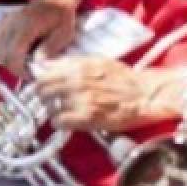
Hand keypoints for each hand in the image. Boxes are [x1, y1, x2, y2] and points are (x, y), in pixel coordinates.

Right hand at [0, 0, 85, 77]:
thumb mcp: (65, 33)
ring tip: (23, 64)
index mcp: (27, 25)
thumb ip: (51, 47)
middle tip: (28, 72)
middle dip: (13, 68)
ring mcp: (5, 22)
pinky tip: (16, 54)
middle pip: (1, 54)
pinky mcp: (3, 22)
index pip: (13, 54)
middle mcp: (12, 22)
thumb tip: (38, 62)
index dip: (19, 70)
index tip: (31, 75)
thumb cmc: (62, 16)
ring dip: (7, 61)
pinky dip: (2, 52)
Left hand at [34, 58, 186, 132]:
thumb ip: (72, 63)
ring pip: (49, 107)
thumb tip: (50, 64)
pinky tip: (66, 122)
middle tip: (49, 101)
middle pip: (41, 90)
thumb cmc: (125, 79)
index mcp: (77, 66)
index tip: (42, 87)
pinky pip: (60, 122)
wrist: (145, 94)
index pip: (43, 73)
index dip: (41, 82)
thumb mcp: (97, 61)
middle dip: (43, 97)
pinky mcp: (87, 117)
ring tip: (61, 112)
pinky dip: (60, 124)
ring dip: (52, 111)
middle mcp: (76, 81)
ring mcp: (80, 99)